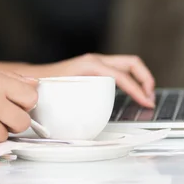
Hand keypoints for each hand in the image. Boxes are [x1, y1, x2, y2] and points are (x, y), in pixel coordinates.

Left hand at [0, 54, 154, 107]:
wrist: (33, 78)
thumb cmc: (44, 85)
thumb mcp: (60, 93)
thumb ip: (71, 105)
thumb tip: (87, 123)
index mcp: (90, 65)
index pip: (121, 76)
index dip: (137, 90)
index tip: (146, 102)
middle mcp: (95, 61)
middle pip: (131, 63)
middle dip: (145, 79)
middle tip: (150, 98)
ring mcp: (97, 63)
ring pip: (128, 65)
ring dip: (140, 79)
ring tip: (145, 98)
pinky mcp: (96, 69)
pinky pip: (119, 71)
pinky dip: (129, 81)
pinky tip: (131, 95)